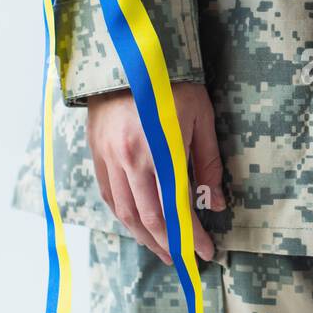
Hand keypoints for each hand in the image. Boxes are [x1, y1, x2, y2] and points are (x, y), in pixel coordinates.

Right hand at [86, 83, 225, 263]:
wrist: (128, 53)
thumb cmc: (173, 83)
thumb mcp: (201, 119)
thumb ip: (207, 163)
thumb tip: (216, 203)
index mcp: (158, 153)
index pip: (176, 210)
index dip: (191, 237)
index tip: (205, 253)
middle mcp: (128, 162)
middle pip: (148, 219)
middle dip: (168, 244)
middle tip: (184, 259)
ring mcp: (108, 158)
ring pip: (124, 212)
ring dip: (144, 236)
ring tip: (162, 249)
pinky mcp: (96, 152)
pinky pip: (108, 195)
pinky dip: (123, 215)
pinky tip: (135, 224)